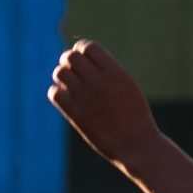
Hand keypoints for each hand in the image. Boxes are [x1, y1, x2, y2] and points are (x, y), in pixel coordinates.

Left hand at [47, 40, 159, 165]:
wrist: (137, 145)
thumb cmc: (135, 116)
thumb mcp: (128, 86)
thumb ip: (108, 72)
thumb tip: (84, 58)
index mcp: (115, 73)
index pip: (88, 47)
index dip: (82, 51)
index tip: (85, 61)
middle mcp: (99, 82)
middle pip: (71, 57)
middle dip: (69, 61)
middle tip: (75, 73)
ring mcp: (86, 98)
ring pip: (60, 73)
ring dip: (62, 77)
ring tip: (72, 86)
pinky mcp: (76, 114)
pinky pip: (55, 93)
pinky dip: (58, 93)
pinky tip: (68, 99)